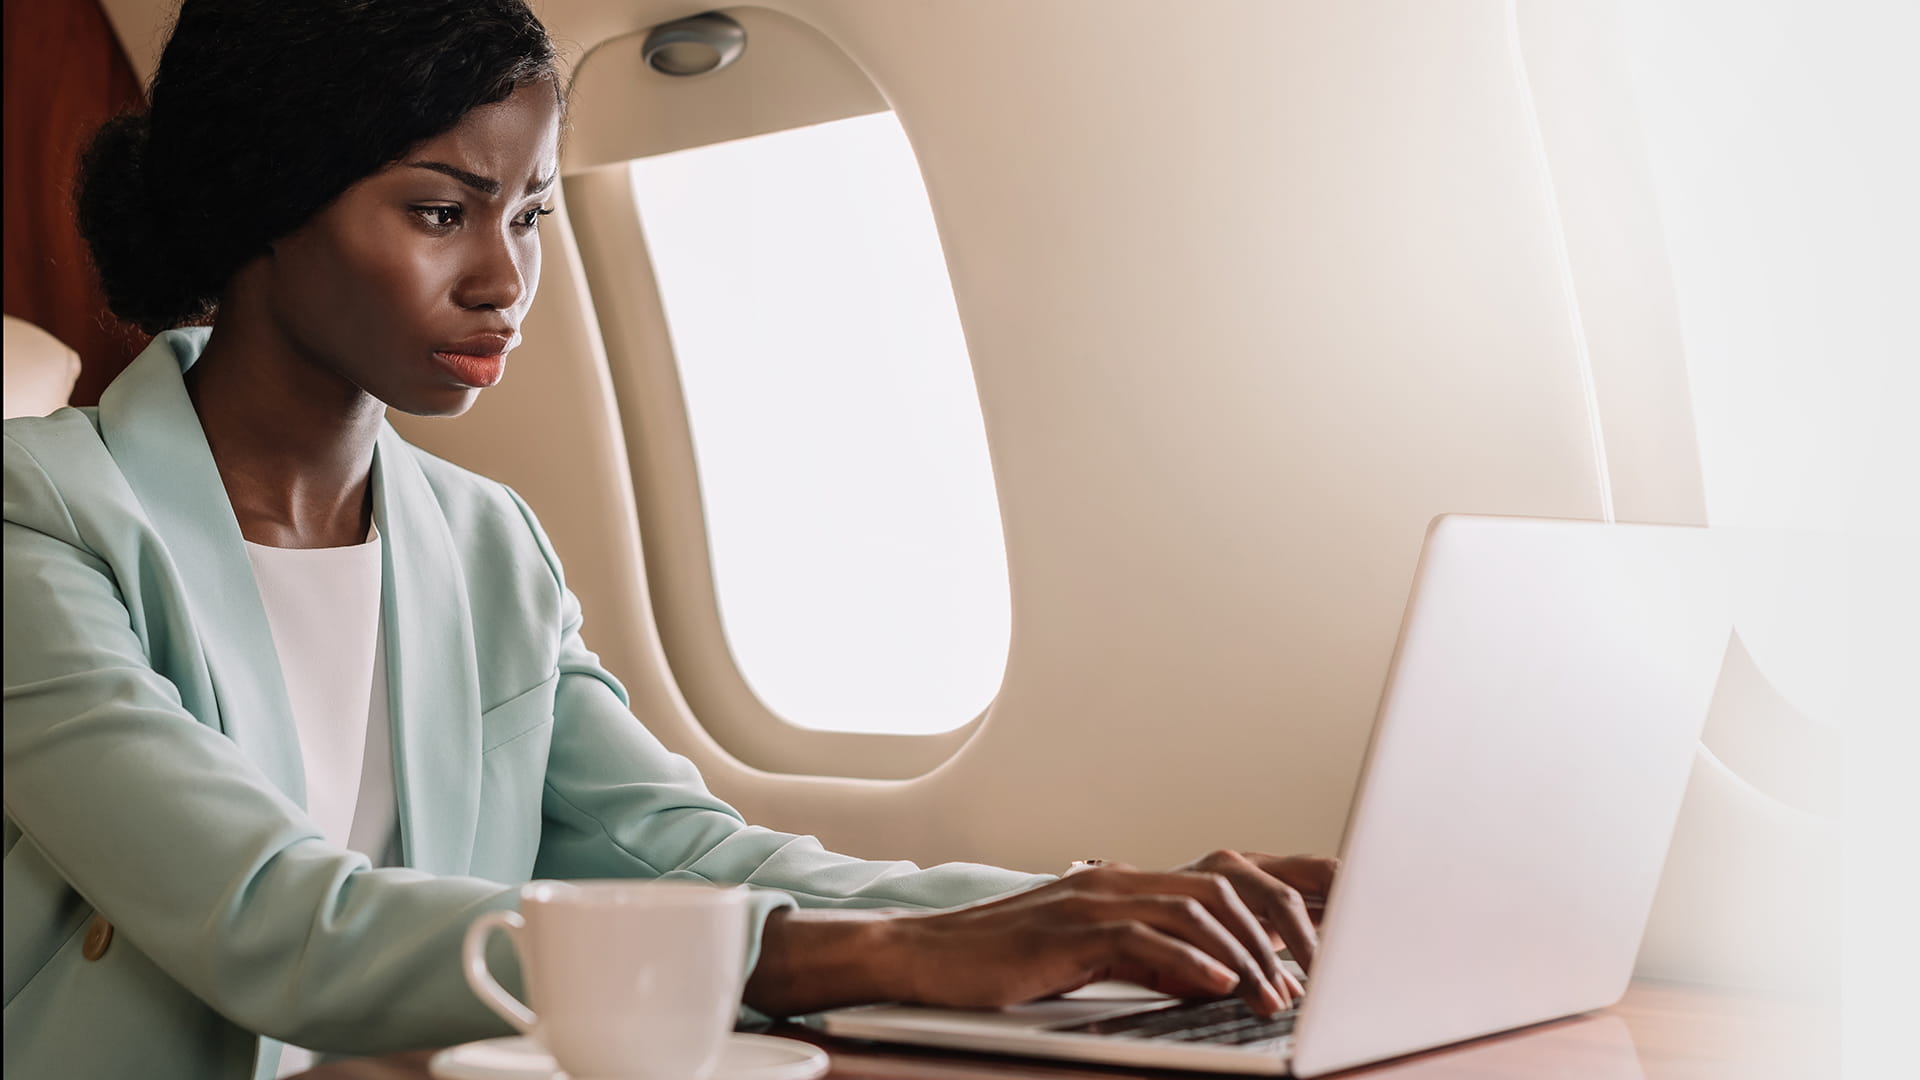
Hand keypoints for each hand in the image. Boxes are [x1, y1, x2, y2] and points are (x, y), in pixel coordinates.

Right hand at [887, 853, 1337, 1016]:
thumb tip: (1214, 979)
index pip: (1222, 877)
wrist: (922, 959)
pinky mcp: (1067, 931)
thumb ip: (1151, 960)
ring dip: (1244, 957)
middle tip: (1308, 982)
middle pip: (1224, 886)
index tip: (1321, 944)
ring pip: (1194, 911)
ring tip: (1273, 998)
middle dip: (1278, 933)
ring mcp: (1091, 900)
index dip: (1279, 903)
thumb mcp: (1089, 959)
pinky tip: (1218, 987)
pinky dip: (1188, 963)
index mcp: (1125, 882)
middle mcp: (1116, 879)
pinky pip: (1142, 938)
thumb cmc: (1000, 966)